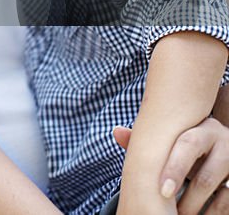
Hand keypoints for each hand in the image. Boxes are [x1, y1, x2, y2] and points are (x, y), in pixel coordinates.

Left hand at [114, 119, 228, 213]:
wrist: (218, 155)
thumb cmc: (187, 150)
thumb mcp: (172, 144)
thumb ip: (149, 142)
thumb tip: (116, 131)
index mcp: (204, 128)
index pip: (188, 145)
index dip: (175, 169)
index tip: (163, 191)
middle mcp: (224, 141)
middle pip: (205, 174)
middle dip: (188, 199)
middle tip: (173, 210)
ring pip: (218, 191)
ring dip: (196, 207)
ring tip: (180, 214)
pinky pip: (228, 200)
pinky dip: (213, 212)